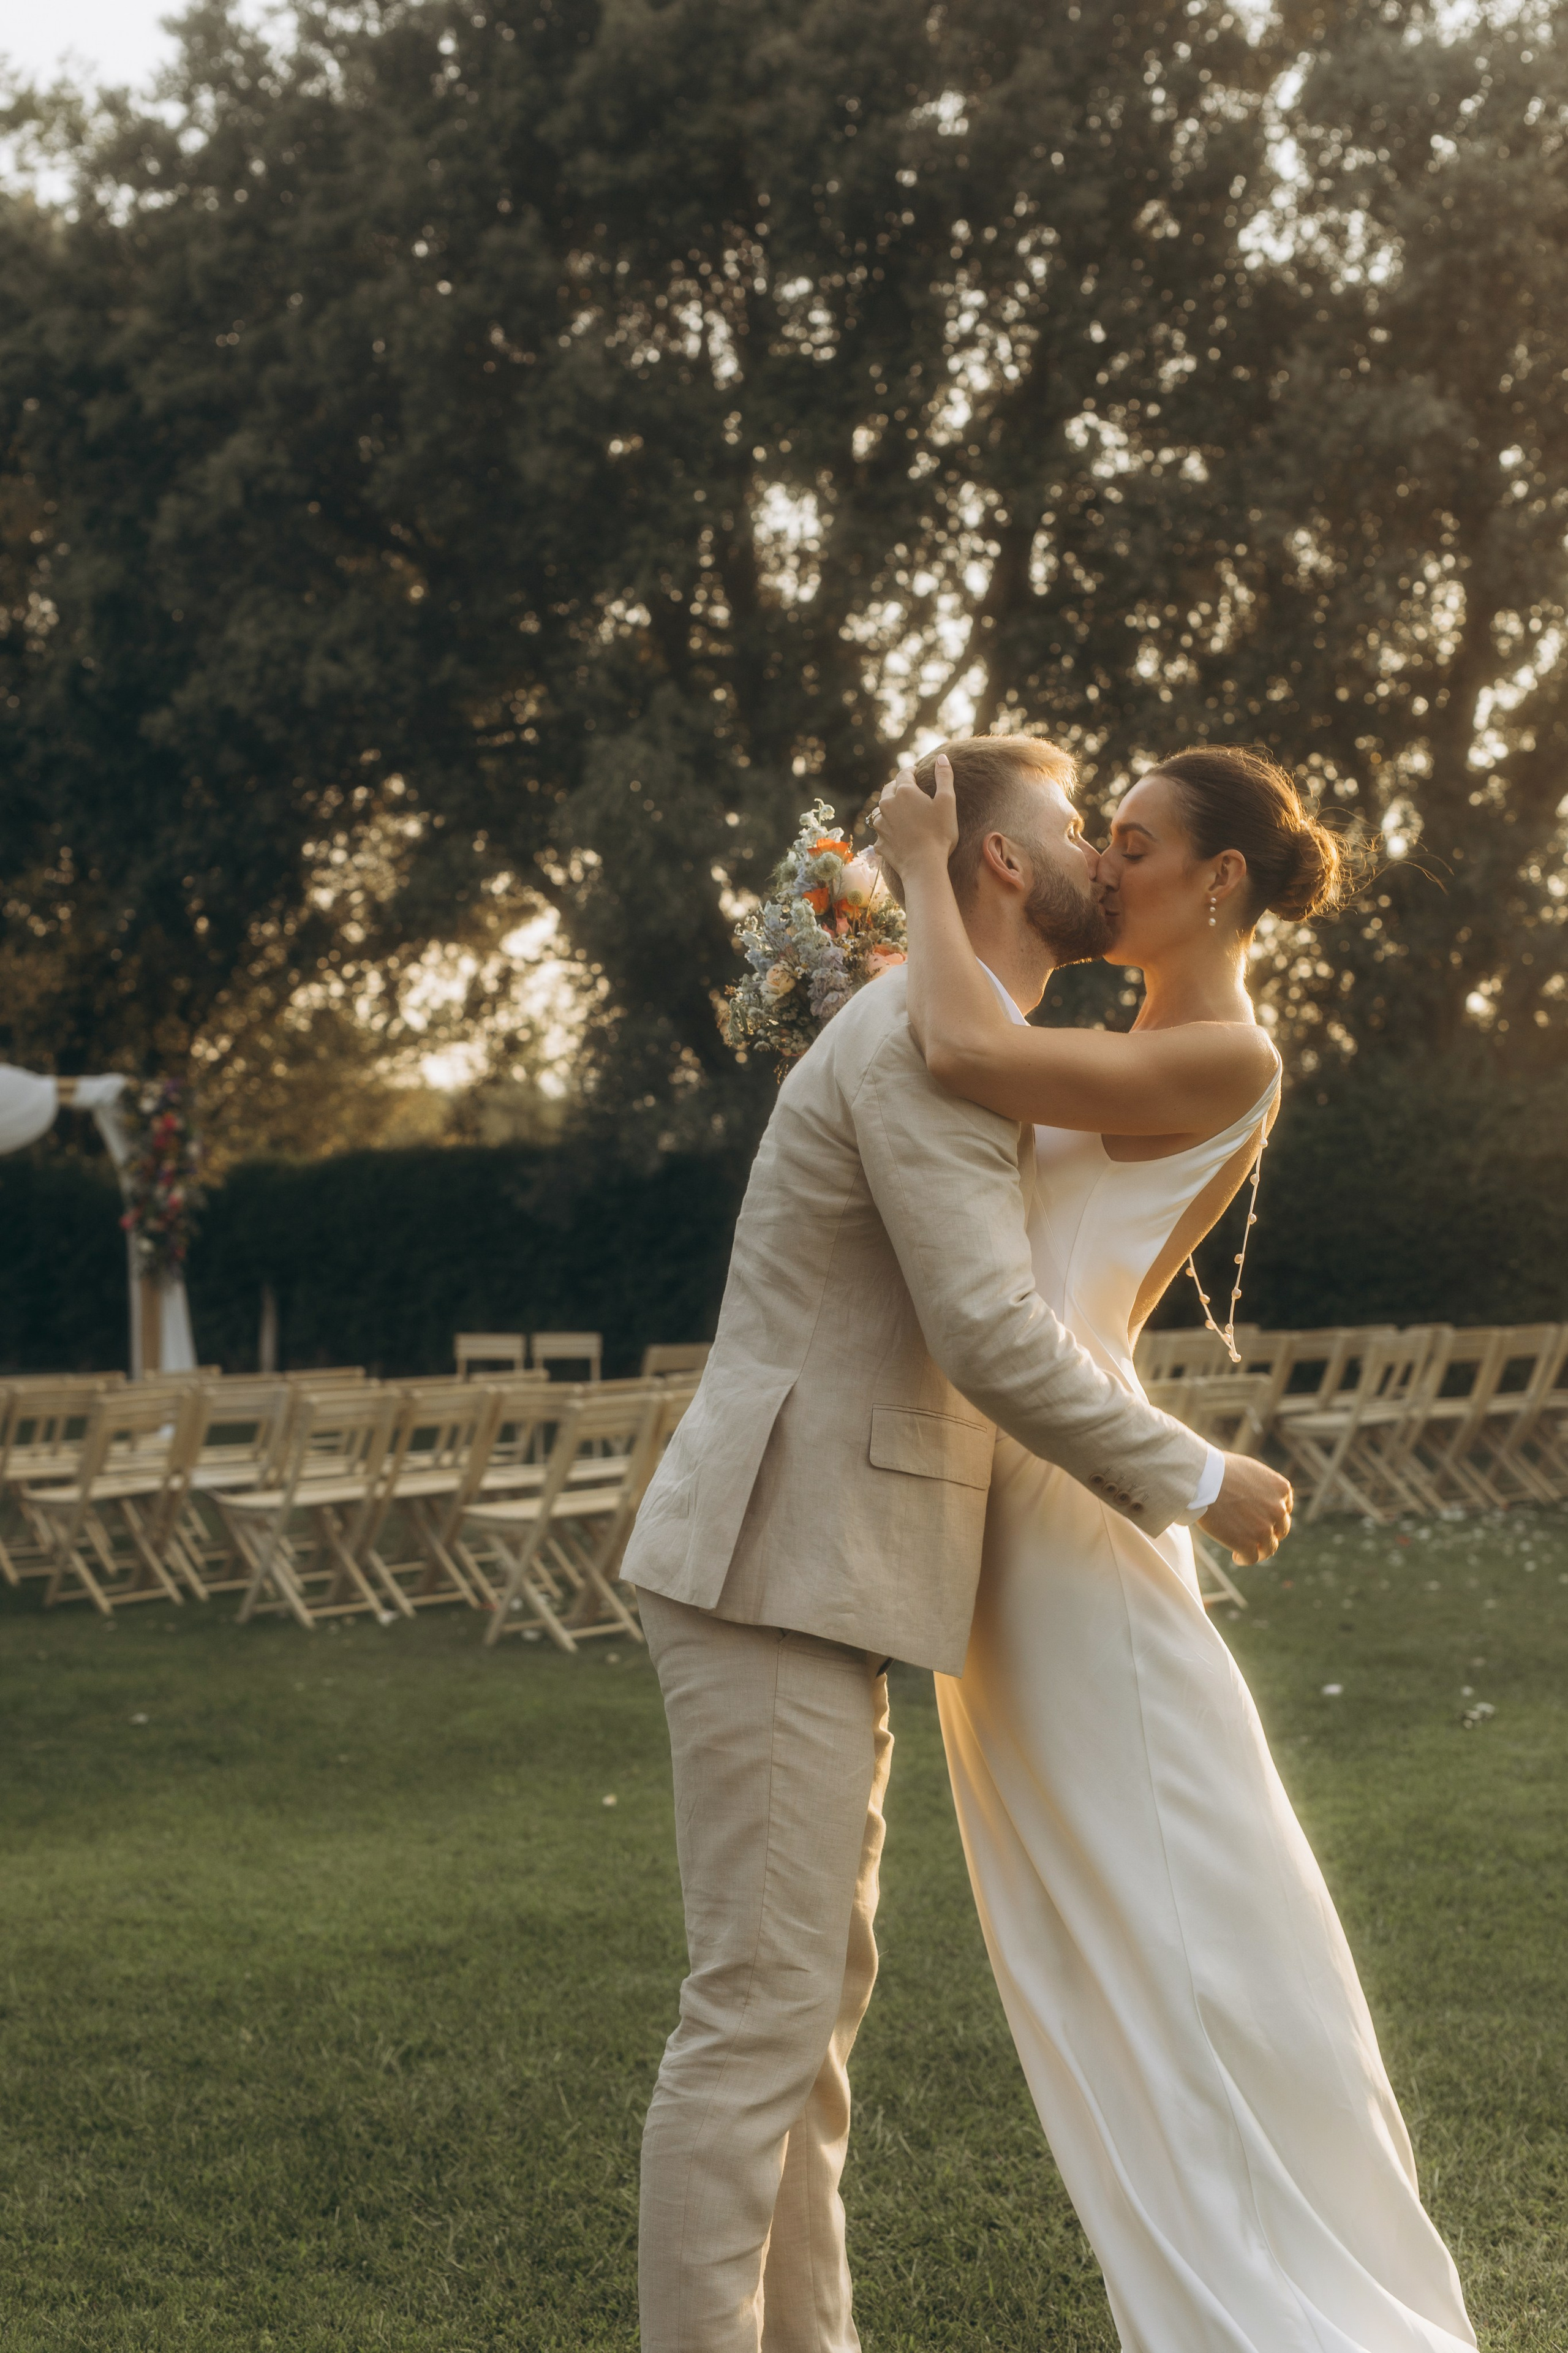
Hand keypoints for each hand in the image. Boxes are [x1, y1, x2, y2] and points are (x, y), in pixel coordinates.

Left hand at [872, 752, 958, 876]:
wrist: (924, 866)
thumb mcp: (947, 802)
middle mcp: (887, 804)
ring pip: (882, 810)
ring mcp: (880, 824)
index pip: (905, 773)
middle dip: (898, 787)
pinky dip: (888, 829)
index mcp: (904, 791)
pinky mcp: (878, 842)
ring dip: (890, 808)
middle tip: (908, 790)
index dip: (912, 771)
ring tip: (901, 812)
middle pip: (889, 789)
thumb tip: (942, 757)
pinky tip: (897, 834)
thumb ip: (944, 777)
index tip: (916, 772)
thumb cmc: (939, 833)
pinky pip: (882, 831)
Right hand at [1199, 1453, 1292, 1564]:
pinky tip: (1237, 1556)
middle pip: (1280, 1530)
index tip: (1262, 1519)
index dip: (1273, 1516)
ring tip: (1245, 1551)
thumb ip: (1261, 1485)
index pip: (1285, 1509)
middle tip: (1254, 1536)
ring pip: (1269, 1547)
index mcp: (1281, 1489)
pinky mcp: (1247, 1544)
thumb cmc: (1218, 1469)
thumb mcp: (1251, 1471)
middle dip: (1269, 1534)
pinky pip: (1252, 1558)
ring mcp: (1264, 1529)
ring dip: (1259, 1550)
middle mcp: (1278, 1510)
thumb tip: (1256, 1495)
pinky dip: (1245, 1559)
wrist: (1202, 1479)